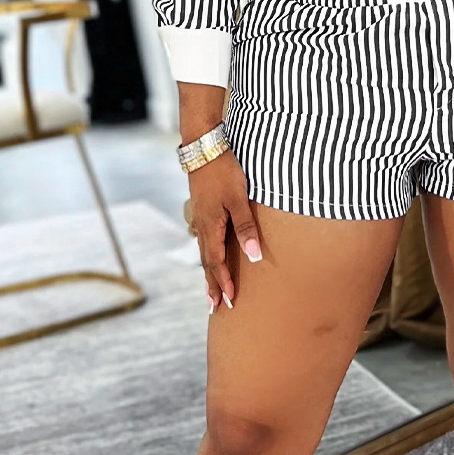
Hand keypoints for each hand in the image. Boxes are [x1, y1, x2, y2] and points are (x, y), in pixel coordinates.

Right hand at [188, 150, 262, 309]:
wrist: (203, 147)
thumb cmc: (224, 171)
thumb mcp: (238, 199)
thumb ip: (246, 228)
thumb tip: (254, 257)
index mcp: (210, 226)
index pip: (216, 262)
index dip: (223, 282)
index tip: (230, 300)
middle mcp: (202, 226)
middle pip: (207, 262)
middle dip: (212, 285)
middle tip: (214, 307)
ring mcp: (200, 218)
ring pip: (204, 252)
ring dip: (208, 273)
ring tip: (210, 291)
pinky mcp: (202, 210)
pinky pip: (204, 240)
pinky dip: (207, 256)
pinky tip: (210, 257)